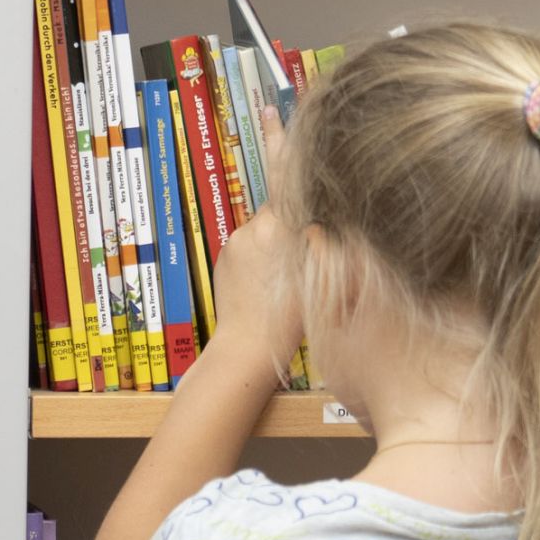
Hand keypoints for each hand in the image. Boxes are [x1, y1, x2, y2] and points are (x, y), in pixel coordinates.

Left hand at [209, 210, 302, 380]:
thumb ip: (316, 239)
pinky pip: (244, 248)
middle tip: (300, 249)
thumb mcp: (317, 273)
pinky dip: (256, 257)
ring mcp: (231, 246)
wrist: (248, 345)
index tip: (312, 211)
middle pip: (274, 212)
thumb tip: (318, 220)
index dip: (303, 201)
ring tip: (281, 271)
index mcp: (273, 227)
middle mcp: (248, 230)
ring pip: (258, 231)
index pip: (290, 193)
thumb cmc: (287, 317)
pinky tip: (264, 281)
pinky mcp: (222, 261)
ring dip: (271, 242)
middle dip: (288, 226)